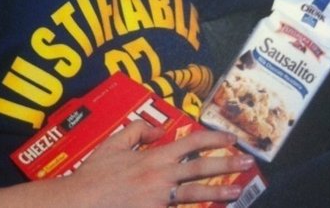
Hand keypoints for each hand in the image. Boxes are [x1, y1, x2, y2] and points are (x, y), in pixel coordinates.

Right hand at [67, 120, 254, 207]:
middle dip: (227, 163)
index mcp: (154, 156)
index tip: (229, 136)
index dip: (212, 138)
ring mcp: (161, 200)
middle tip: (248, 162)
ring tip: (239, 190)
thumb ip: (138, 130)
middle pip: (201, 168)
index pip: (190, 142)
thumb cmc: (95, 174)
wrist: (81, 204)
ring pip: (197, 194)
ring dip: (220, 191)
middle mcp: (162, 177)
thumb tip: (160, 129)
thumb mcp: (114, 142)